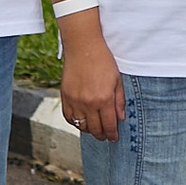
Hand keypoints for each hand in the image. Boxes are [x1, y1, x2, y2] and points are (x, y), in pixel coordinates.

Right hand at [58, 12, 125, 139]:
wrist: (83, 46)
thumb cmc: (102, 60)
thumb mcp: (117, 79)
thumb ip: (119, 100)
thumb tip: (120, 118)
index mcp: (104, 99)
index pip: (108, 125)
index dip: (112, 134)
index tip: (114, 138)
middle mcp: (88, 103)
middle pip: (95, 129)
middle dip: (101, 135)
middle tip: (105, 136)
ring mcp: (75, 101)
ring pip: (81, 126)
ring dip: (89, 130)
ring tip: (95, 128)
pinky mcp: (65, 97)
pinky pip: (69, 118)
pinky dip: (76, 122)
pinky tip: (82, 120)